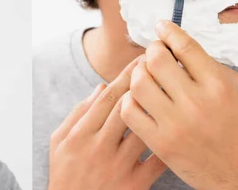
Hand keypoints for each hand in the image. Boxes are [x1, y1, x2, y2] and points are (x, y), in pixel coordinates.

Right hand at [48, 59, 166, 189]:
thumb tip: (100, 87)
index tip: (139, 60)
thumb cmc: (66, 174)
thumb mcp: (60, 141)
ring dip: (159, 107)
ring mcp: (117, 166)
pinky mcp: (134, 184)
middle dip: (145, 82)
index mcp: (80, 134)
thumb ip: (78, 113)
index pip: (107, 97)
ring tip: (174, 89)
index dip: (125, 75)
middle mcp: (99, 147)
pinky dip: (167, 141)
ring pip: (144, 128)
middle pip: (127, 107)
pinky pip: (156, 159)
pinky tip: (178, 126)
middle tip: (161, 63)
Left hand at [121, 20, 237, 189]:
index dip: (169, 31)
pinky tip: (140, 98)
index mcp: (218, 85)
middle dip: (153, 50)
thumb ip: (213, 66)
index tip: (162, 26)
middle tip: (155, 53)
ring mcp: (175, 124)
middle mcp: (196, 103)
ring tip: (146, 75)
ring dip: (139, 73)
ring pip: (139, 83)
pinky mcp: (160, 143)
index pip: (185, 46)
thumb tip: (182, 46)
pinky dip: (130, 99)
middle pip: (157, 60)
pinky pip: (130, 111)